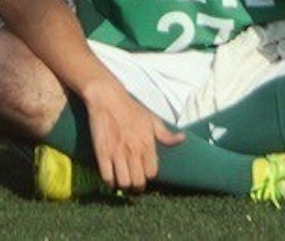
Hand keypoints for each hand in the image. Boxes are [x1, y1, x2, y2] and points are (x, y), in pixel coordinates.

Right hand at [77, 77, 180, 192]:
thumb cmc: (131, 109)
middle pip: (138, 182)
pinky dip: (109, 181)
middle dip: (137, 186)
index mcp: (147, 144)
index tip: (144, 172)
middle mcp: (133, 151)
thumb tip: (182, 139)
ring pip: (123, 183)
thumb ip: (166, 134)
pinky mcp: (102, 154)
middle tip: (134, 183)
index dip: (148, 175)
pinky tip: (111, 176)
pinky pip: (107, 177)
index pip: (152, 173)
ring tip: (123, 180)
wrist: (108, 98)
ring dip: (123, 185)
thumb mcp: (152, 119)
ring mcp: (117, 153)